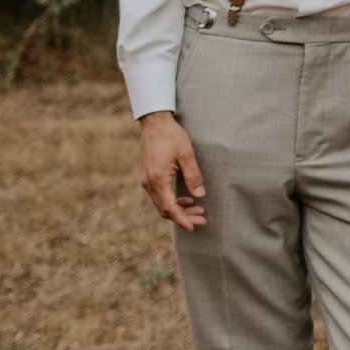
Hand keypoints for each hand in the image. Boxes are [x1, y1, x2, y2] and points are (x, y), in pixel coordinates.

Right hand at [138, 111, 205, 230]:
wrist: (154, 123)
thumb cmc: (171, 136)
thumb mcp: (186, 155)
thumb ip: (193, 176)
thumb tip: (200, 195)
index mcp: (157, 179)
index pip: (169, 207)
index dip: (182, 219)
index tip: (194, 227)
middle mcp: (149, 183)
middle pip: (165, 209)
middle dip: (183, 217)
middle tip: (202, 219)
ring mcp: (146, 181)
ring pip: (161, 203)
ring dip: (179, 209)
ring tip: (198, 210)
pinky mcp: (148, 177)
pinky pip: (159, 195)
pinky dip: (172, 201)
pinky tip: (187, 198)